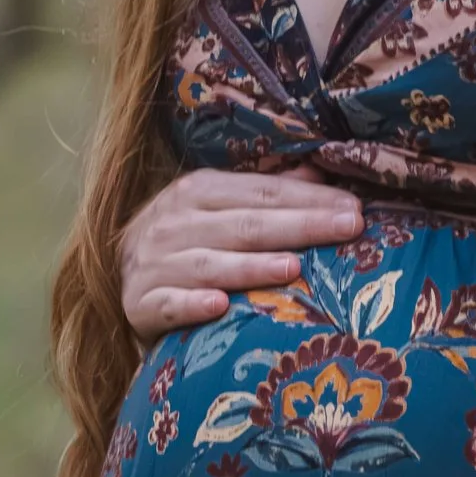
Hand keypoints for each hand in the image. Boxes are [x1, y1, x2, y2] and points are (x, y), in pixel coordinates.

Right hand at [119, 165, 362, 340]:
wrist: (122, 276)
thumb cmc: (188, 240)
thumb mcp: (221, 209)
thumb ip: (267, 194)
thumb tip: (319, 170)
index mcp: (199, 191)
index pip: (262, 193)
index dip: (309, 199)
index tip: (353, 209)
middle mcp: (175, 222)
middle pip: (245, 225)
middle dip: (299, 226)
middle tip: (348, 228)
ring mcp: (155, 263)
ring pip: (209, 264)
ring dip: (251, 267)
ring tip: (293, 268)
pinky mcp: (140, 303)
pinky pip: (168, 304)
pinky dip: (192, 304)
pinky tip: (219, 306)